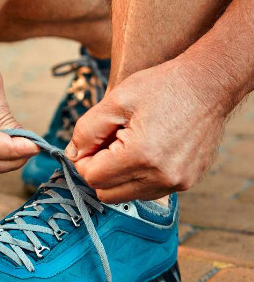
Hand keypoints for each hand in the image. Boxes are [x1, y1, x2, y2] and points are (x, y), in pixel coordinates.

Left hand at [68, 56, 228, 202]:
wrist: (208, 85)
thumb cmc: (163, 87)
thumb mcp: (115, 100)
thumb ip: (87, 130)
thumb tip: (73, 155)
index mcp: (141, 156)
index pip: (93, 177)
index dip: (83, 159)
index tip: (91, 142)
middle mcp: (162, 177)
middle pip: (107, 193)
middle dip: (99, 170)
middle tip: (107, 142)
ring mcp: (178, 182)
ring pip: (127, 195)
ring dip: (118, 176)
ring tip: (128, 143)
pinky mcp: (187, 182)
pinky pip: (149, 191)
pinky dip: (138, 176)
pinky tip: (145, 150)